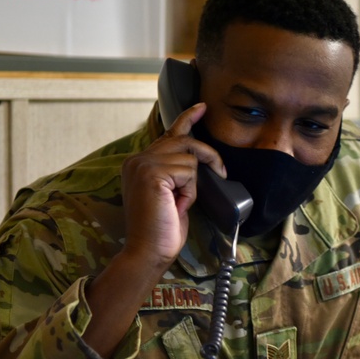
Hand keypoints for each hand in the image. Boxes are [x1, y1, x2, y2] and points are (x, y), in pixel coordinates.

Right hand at [83, 103, 224, 357]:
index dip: (187, 118)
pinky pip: (188, 171)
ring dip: (193, 184)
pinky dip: (190, 190)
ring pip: (189, 158)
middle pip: (184, 140)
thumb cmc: (162, 229)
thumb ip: (177, 172)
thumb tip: (198, 158)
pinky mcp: (152, 173)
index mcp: (139, 163)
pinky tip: (178, 205)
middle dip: (207, 156)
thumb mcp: (172, 194)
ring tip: (180, 203)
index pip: (169, 135)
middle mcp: (137, 159)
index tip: (202, 107)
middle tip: (222, 172)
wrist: (148, 251)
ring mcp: (143, 164)